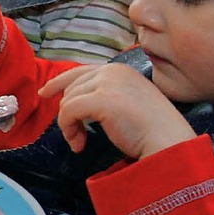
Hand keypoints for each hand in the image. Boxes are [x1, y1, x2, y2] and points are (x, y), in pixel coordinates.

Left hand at [39, 63, 195, 157]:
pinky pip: (68, 112)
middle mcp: (113, 71)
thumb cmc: (152, 131)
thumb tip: (75, 101)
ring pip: (68, 100)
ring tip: (81, 142)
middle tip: (78, 137)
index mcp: (121, 70)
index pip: (82, 71)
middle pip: (72, 87)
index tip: (44, 93)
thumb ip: (106, 96)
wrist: (169, 143)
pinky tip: (79, 144)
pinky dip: (68, 129)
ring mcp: (108, 83)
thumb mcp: (127, 104)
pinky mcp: (101, 99)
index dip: (60, 82)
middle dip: (68, 112)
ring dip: (69, 125)